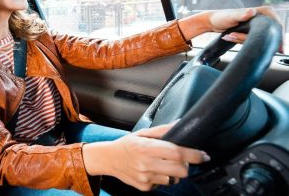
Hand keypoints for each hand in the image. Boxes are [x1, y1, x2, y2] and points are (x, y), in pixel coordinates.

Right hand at [83, 122, 209, 190]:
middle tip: (181, 159)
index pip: (177, 153)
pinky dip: (163, 177)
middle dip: (186, 165)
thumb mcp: (142, 133)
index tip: (203, 155)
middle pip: (181, 170)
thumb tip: (180, 124)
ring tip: (162, 163)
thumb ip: (163, 130)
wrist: (108, 159)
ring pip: (174, 179)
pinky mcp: (145, 187)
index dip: (194, 154)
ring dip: (174, 172)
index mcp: (146, 148)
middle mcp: (146, 164)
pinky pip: (163, 184)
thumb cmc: (126, 145)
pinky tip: (153, 170)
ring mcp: (145, 178)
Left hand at [179, 6, 283, 52]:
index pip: (276, 24)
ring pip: (258, 37)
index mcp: (261, 12)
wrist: (211, 21)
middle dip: (256, 39)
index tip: (276, 47)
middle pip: (267, 33)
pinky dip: (243, 41)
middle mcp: (260, 17)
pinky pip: (252, 39)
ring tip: (231, 35)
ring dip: (244, 40)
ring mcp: (256, 24)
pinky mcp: (250, 31)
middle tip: (236, 37)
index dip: (277, 35)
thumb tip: (251, 11)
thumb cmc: (220, 17)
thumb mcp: (231, 16)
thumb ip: (241, 15)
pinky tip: (232, 37)